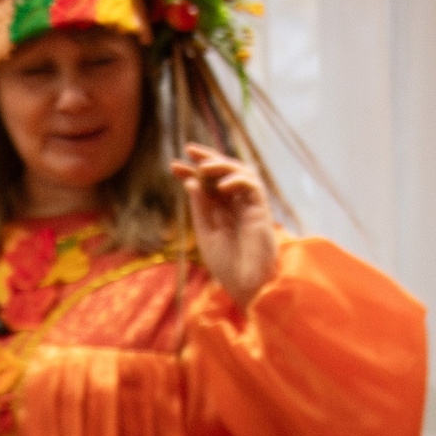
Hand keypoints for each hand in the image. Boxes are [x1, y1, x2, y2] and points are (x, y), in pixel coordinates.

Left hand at [171, 143, 279, 311]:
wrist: (247, 284)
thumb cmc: (227, 265)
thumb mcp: (206, 233)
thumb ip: (200, 208)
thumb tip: (191, 182)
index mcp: (220, 210)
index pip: (206, 183)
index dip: (191, 172)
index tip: (174, 165)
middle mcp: (235, 204)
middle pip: (223, 172)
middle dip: (207, 158)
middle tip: (189, 150)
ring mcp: (249, 205)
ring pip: (240, 172)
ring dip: (222, 165)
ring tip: (205, 167)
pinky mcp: (261, 209)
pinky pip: (252, 185)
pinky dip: (236, 181)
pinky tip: (221, 188)